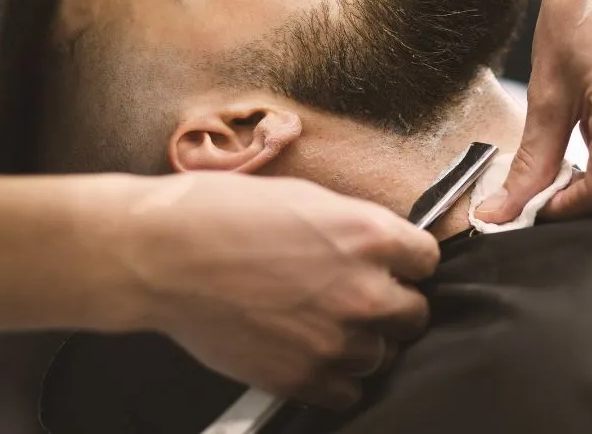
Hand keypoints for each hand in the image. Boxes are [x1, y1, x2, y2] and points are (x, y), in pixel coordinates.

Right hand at [109, 172, 438, 408]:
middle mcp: (364, 290)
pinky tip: (310, 353)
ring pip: (382, 356)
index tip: (395, 267)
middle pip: (415, 315)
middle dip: (392, 305)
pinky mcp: (303, 377)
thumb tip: (377, 248)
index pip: (427, 259)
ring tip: (323, 326)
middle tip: (357, 298)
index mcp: (369, 236)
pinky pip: (348, 392)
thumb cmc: (224, 214)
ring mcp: (336, 339)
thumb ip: (353, 228)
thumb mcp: (303, 198)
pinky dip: (335, 378)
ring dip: (362, 343)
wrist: (164, 255)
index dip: (408, 262)